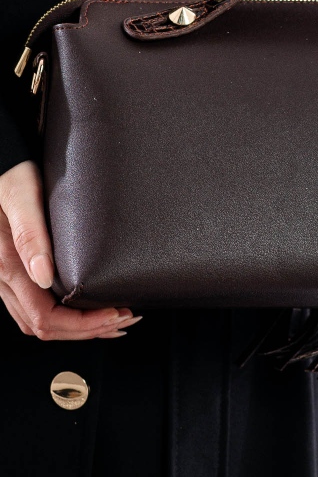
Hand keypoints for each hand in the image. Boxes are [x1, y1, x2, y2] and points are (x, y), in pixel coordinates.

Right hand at [0, 159, 142, 338]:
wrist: (0, 165)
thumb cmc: (10, 174)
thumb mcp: (21, 195)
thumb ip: (30, 234)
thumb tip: (44, 277)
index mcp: (7, 265)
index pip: (45, 317)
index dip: (83, 324)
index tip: (116, 313)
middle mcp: (3, 279)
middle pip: (45, 328)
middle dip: (88, 330)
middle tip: (127, 318)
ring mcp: (7, 279)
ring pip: (40, 322)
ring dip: (79, 328)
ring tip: (115, 319)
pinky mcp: (14, 271)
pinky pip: (36, 308)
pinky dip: (66, 318)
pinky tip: (88, 310)